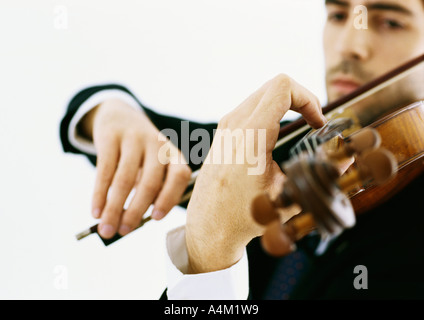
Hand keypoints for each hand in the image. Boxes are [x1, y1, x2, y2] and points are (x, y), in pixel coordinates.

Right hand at [80, 98, 191, 238]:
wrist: (119, 115)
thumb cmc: (140, 153)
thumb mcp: (152, 165)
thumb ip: (148, 191)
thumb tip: (130, 224)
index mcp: (173, 154)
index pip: (179, 176)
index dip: (169, 198)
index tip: (154, 218)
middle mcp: (157, 145)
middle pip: (150, 182)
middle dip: (136, 211)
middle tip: (124, 232)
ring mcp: (134, 138)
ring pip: (124, 179)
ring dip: (114, 208)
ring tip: (106, 229)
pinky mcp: (111, 137)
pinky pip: (104, 170)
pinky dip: (99, 194)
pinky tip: (95, 211)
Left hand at [185, 74, 325, 272]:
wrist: (209, 225)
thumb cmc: (244, 215)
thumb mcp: (287, 198)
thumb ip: (321, 176)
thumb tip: (348, 158)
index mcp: (251, 136)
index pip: (282, 88)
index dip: (308, 99)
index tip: (318, 122)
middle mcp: (234, 124)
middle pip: (274, 85)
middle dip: (301, 98)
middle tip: (314, 121)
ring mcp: (225, 126)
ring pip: (262, 93)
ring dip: (286, 104)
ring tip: (301, 124)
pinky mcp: (223, 132)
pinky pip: (250, 106)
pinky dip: (270, 110)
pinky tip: (279, 131)